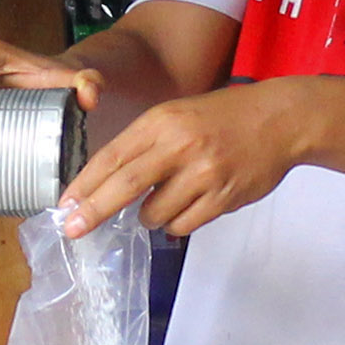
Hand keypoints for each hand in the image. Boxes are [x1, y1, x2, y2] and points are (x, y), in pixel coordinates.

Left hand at [60, 81, 311, 237]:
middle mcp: (180, 146)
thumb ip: (145, 144)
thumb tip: (107, 184)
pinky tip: (189, 204)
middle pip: (124, 187)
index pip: (112, 157)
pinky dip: (177, 223)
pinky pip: (183, 225)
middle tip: (73, 230)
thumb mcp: (178, 114)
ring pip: (154, 214)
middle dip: (93, 212)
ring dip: (150, 215)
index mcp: (162, 121)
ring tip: (168, 197)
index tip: (64, 205)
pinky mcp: (223, 198)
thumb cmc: (224, 116)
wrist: (280, 120)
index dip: (84, 185)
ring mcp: (203, 174)